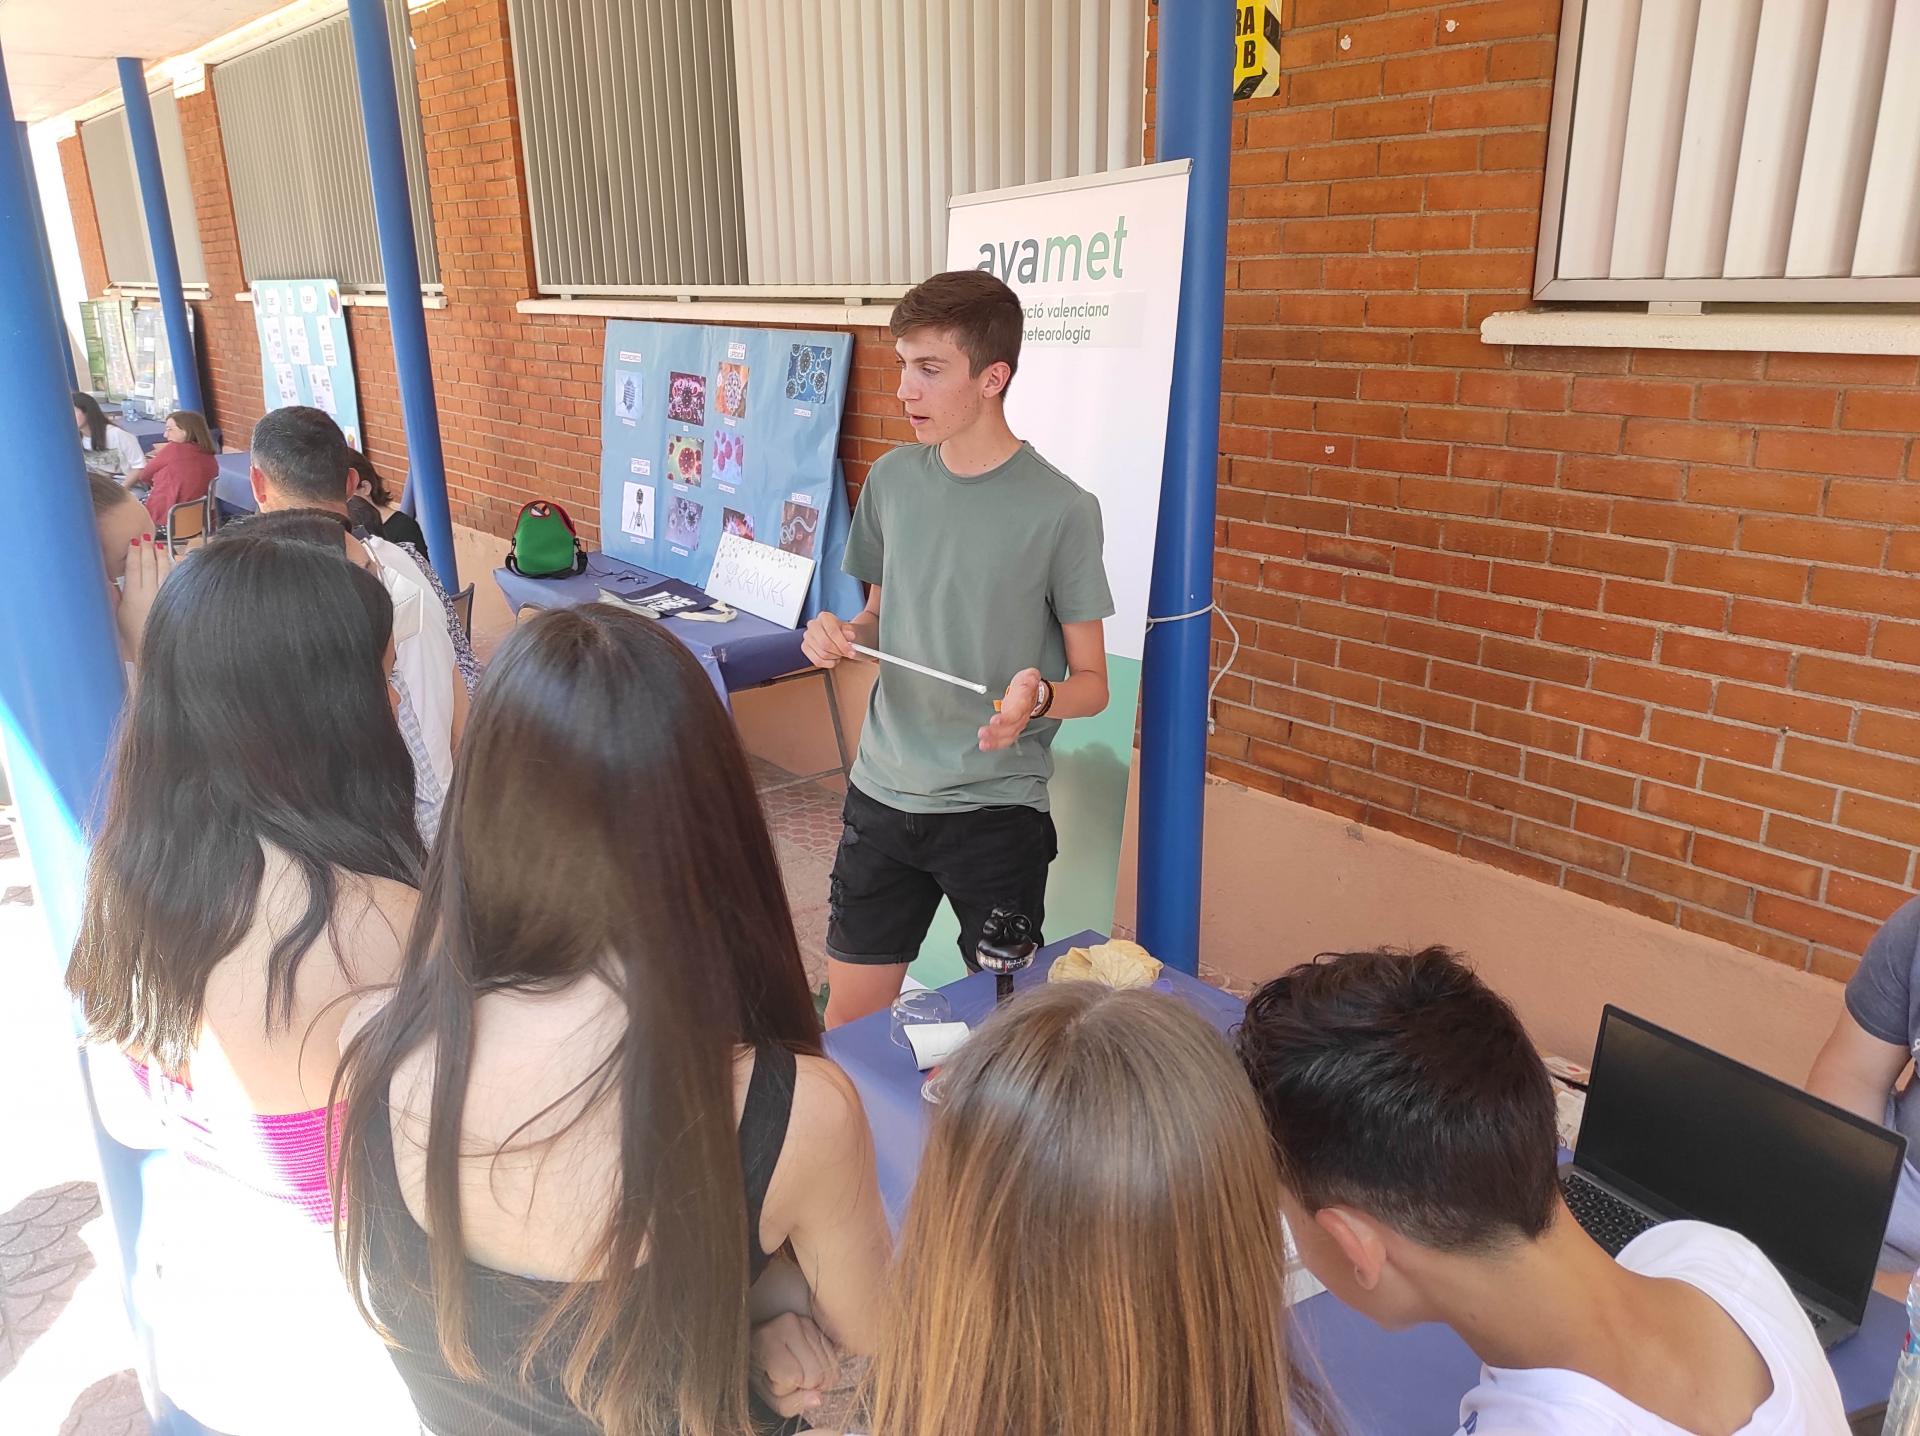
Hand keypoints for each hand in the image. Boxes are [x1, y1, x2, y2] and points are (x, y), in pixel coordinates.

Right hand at [117, 535, 174, 663]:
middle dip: (147, 550)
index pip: (133, 569)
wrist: (150, 655)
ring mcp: (165, 598)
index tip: (134, 541)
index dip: (134, 554)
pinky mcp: (177, 602)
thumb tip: (109, 578)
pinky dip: (180, 568)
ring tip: (159, 545)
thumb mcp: (116, 616)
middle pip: (149, 567)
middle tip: (146, 537)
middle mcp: (150, 596)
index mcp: (132, 598)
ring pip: (165, 571)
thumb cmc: (131, 638)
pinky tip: (181, 558)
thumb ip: (113, 596)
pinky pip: (178, 581)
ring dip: (162, 556)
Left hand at [748, 1311, 838, 1418]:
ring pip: (830, 1367)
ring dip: (816, 1375)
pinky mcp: (821, 1324)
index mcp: (766, 1340)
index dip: (786, 1388)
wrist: (758, 1344)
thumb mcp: (767, 1396)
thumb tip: (819, 1398)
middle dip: (805, 1384)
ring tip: (797, 1366)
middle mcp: (788, 1323)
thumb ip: (791, 1404)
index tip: (775, 1380)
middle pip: (816, 1374)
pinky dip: (824, 1366)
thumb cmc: (761, 1373)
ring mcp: (806, 1320)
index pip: (793, 1377)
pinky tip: (808, 1361)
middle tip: (788, 1376)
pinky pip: (835, 1358)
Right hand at [802, 612, 858, 669]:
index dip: (843, 644)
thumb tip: (850, 635)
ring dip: (834, 657)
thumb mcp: (850, 629)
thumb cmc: (844, 631)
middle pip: (825, 644)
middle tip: (846, 654)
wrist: (837, 634)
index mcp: (824, 617)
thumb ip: (850, 631)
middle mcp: (813, 625)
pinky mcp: (805, 648)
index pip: (832, 631)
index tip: (851, 652)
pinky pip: (817, 661)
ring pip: (822, 653)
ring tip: (840, 654)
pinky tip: (833, 659)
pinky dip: (828, 663)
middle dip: (838, 652)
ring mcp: (807, 637)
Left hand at [979, 667, 1042, 751]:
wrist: (1034, 696)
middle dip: (996, 733)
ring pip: (1008, 737)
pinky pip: (1005, 740)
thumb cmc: (1027, 686)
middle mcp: (1021, 717)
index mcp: (1023, 704)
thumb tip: (1032, 678)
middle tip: (983, 733)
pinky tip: (985, 745)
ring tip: (983, 744)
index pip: (1016, 713)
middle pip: (1010, 728)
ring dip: (995, 742)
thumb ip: (1031, 677)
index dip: (1006, 719)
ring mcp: (1017, 725)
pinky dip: (995, 744)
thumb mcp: (1030, 676)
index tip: (995, 721)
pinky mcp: (1011, 729)